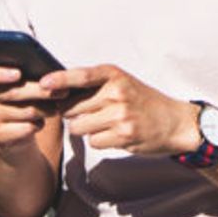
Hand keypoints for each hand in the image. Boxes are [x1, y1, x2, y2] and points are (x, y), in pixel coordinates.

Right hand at [0, 64, 65, 151]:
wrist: (17, 131)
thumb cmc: (25, 99)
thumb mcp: (24, 83)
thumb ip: (29, 75)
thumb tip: (51, 73)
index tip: (18, 74)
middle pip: (12, 92)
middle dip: (41, 92)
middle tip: (63, 92)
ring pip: (24, 111)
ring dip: (45, 109)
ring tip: (56, 107)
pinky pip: (24, 127)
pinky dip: (38, 124)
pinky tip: (41, 122)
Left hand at [53, 65, 198, 156]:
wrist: (175, 122)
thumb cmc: (144, 101)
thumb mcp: (123, 83)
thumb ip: (95, 85)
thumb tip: (58, 91)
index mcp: (115, 75)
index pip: (81, 75)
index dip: (59, 79)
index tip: (43, 83)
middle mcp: (116, 92)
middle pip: (72, 107)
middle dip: (72, 113)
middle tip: (90, 113)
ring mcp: (120, 114)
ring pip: (78, 127)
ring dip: (85, 129)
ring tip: (104, 124)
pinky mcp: (123, 135)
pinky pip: (93, 141)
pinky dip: (100, 140)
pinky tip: (115, 134)